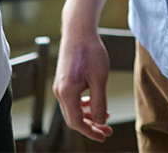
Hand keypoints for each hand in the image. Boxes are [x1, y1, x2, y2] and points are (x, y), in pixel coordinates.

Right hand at [52, 27, 114, 141]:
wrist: (79, 30)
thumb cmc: (90, 51)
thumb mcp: (100, 78)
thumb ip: (100, 102)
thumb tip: (101, 121)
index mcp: (67, 93)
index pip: (77, 123)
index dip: (91, 132)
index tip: (104, 136)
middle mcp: (59, 92)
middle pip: (73, 119)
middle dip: (91, 126)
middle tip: (107, 130)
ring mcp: (60, 86)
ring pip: (73, 110)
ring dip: (88, 116)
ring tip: (106, 117)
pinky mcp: (63, 80)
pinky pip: (72, 100)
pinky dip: (83, 105)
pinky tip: (94, 102)